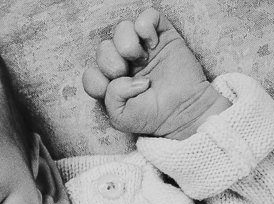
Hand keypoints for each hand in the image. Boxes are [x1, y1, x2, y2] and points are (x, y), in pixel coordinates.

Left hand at [82, 7, 228, 139]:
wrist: (183, 111)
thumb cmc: (152, 116)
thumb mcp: (120, 117)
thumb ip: (110, 97)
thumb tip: (125, 75)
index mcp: (110, 82)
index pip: (90, 72)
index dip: (96, 80)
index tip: (112, 89)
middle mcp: (124, 63)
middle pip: (103, 47)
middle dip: (110, 62)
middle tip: (126, 73)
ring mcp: (143, 48)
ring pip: (121, 28)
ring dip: (126, 45)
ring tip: (141, 59)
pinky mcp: (163, 36)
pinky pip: (147, 16)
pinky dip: (145, 27)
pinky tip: (153, 45)